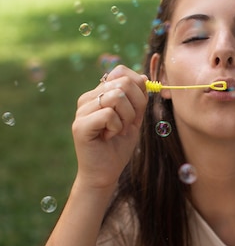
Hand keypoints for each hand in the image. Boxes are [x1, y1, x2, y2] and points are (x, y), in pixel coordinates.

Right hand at [72, 65, 147, 188]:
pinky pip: (109, 114)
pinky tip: (108, 137)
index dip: (138, 88)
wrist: (104, 173)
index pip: (121, 71)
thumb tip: (144, 77)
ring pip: (117, 96)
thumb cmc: (118, 146)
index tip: (136, 110)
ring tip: (117, 131)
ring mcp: (82, 111)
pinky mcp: (80, 125)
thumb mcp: (134, 119)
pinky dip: (117, 128)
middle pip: (123, 83)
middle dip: (135, 105)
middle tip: (127, 124)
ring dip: (126, 118)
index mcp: (99, 93)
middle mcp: (88, 98)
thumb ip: (138, 99)